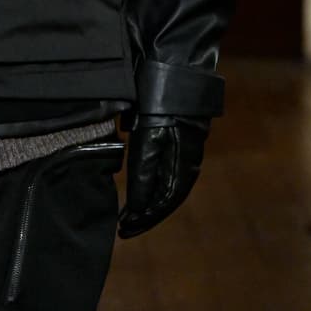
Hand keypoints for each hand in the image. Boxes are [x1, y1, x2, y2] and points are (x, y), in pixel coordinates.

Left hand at [119, 115, 206, 239]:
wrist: (178, 80)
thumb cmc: (161, 109)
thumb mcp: (148, 141)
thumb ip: (143, 175)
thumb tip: (137, 208)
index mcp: (181, 170)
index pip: (162, 205)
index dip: (143, 219)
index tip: (124, 228)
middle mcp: (187, 169)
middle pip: (165, 203)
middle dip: (144, 218)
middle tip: (124, 230)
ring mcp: (186, 159)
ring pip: (167, 193)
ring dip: (148, 207)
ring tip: (128, 218)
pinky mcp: (180, 150)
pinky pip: (168, 180)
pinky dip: (153, 192)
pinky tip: (141, 197)